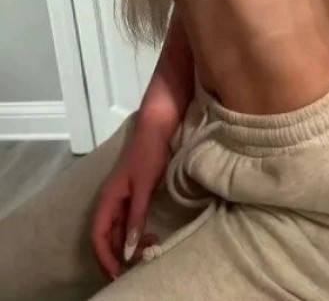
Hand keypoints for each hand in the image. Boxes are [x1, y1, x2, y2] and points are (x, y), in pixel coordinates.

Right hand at [91, 120, 170, 279]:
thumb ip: (136, 217)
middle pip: (107, 237)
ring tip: (151, 248)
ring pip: (120, 231)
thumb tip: (129, 249)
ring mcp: (121, 200)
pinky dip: (137, 233)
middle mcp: (110, 203)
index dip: (105, 257)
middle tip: (138, 266)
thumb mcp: (144, 187)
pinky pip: (129, 223)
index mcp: (108, 200)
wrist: (155, 130)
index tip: (118, 274)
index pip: (98, 236)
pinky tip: (150, 237)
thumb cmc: (148, 155)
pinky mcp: (132, 197)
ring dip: (131, 244)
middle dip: (119, 255)